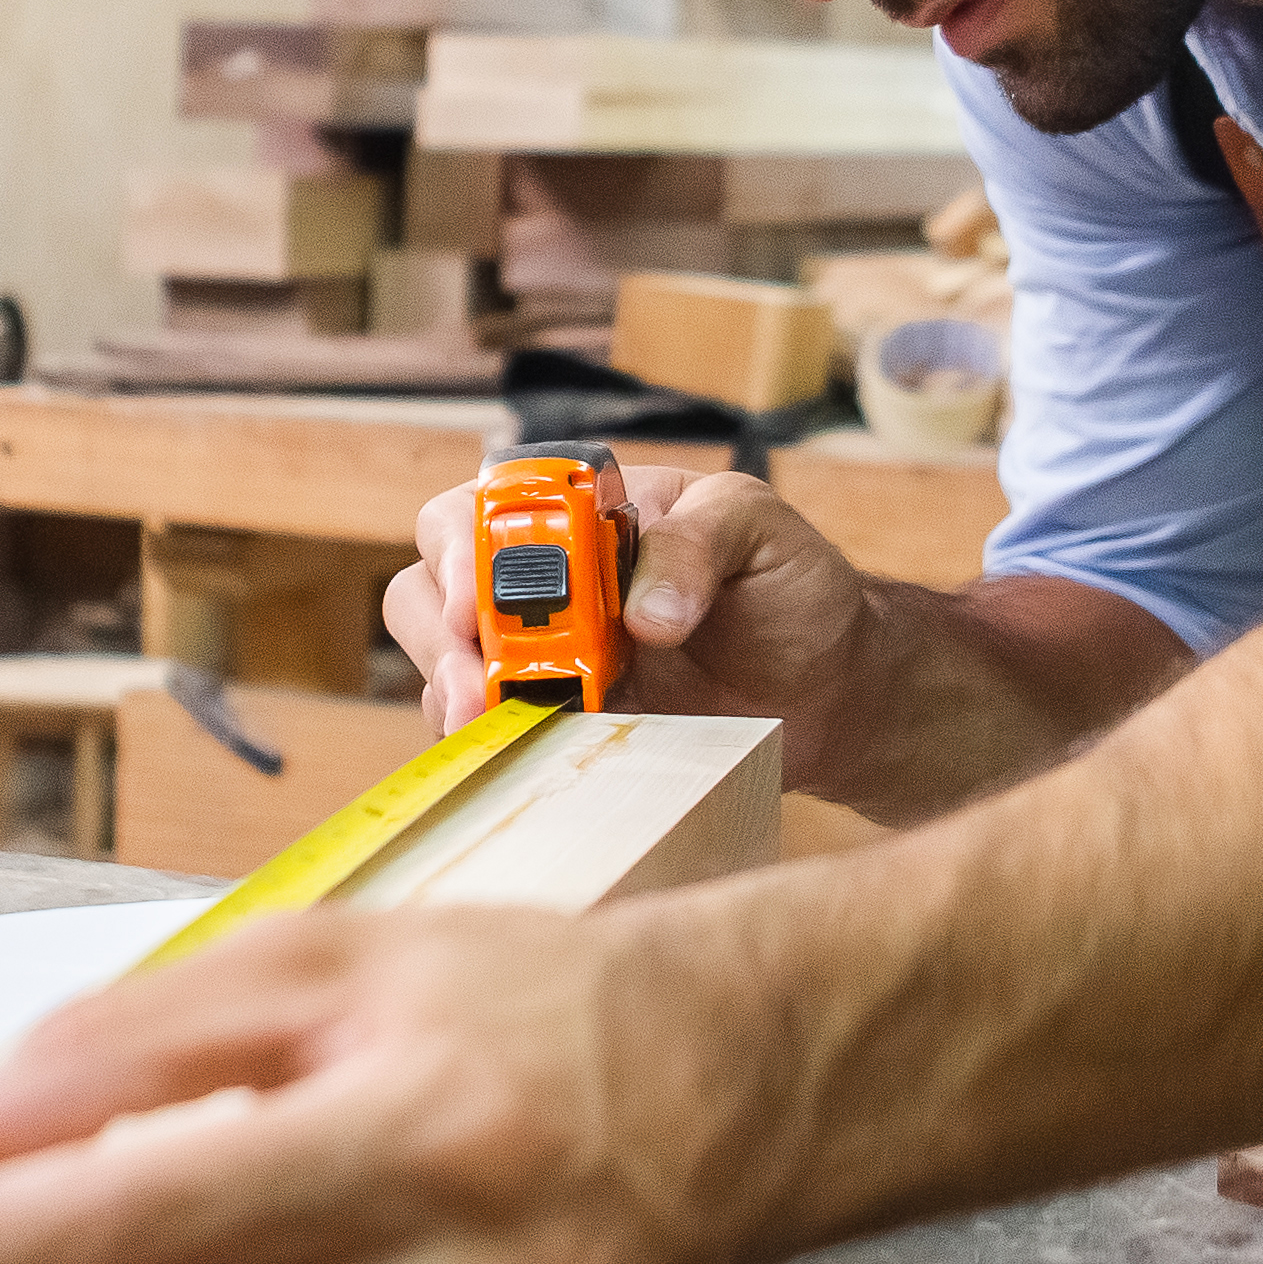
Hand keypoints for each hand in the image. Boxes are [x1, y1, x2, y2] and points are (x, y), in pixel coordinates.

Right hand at [384, 459, 887, 764]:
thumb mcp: (758, 529)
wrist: (831, 689)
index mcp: (576, 514)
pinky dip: (493, 745)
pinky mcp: (558, 725)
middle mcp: (541, 581)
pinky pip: (492, 734)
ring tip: (494, 724)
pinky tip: (523, 754)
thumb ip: (698, 543)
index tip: (479, 602)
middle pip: (432, 588)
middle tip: (477, 681)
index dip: (461, 551)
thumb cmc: (789, 586)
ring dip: (454, 694)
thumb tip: (645, 614)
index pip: (480, 509)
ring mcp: (541, 658)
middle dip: (440, 636)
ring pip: (445, 665)